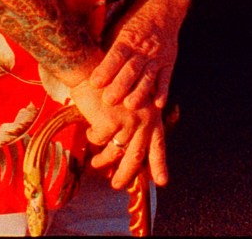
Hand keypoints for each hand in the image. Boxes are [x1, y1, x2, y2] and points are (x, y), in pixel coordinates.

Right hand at [68, 71, 165, 188]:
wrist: (91, 66)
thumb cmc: (108, 83)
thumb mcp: (129, 102)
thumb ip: (134, 124)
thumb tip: (128, 151)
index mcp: (151, 114)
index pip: (158, 144)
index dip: (159, 164)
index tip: (161, 182)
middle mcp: (143, 118)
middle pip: (136, 155)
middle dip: (126, 174)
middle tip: (117, 184)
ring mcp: (128, 119)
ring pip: (115, 151)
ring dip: (103, 160)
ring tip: (96, 163)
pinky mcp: (110, 120)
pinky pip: (99, 140)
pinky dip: (93, 138)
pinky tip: (90, 132)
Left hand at [89, 0, 187, 110]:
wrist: (161, 8)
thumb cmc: (133, 21)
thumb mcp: (118, 28)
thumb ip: (107, 45)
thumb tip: (86, 58)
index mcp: (127, 39)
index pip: (116, 55)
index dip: (105, 69)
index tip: (94, 83)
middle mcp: (142, 49)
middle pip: (131, 69)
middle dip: (120, 86)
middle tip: (108, 101)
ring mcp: (157, 56)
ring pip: (148, 76)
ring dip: (140, 92)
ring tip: (130, 106)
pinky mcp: (168, 62)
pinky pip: (166, 78)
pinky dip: (163, 91)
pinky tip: (158, 104)